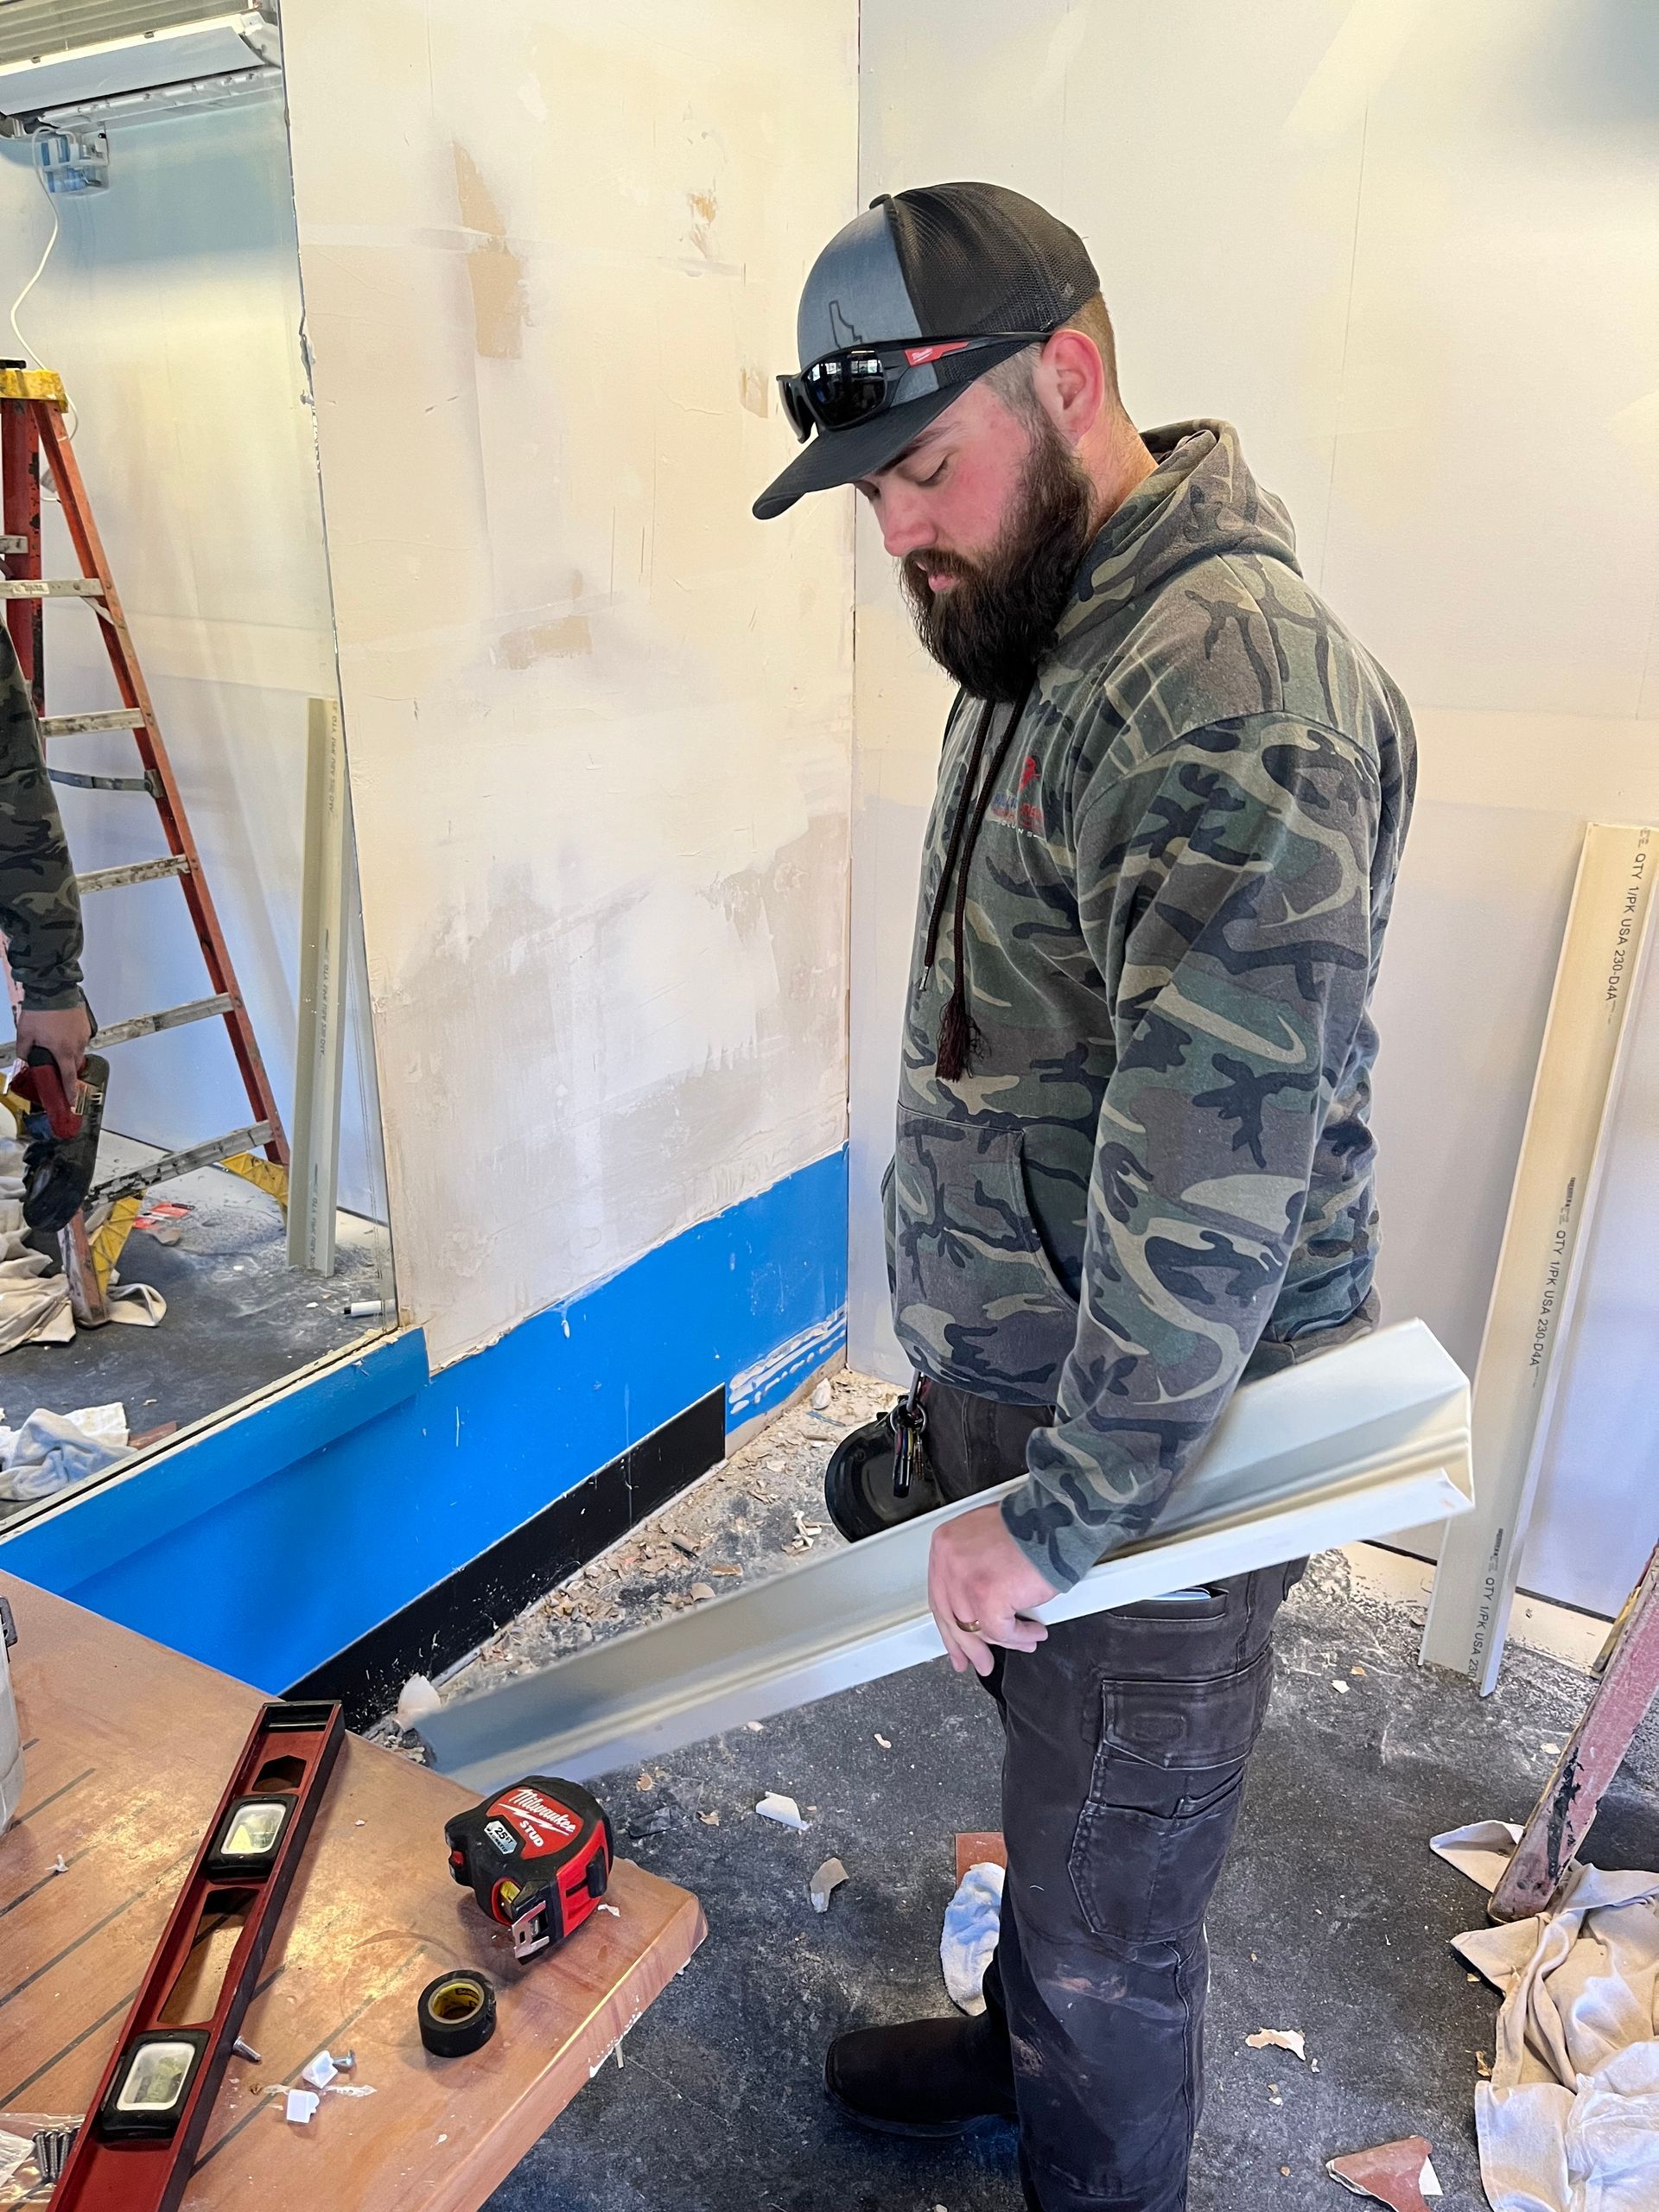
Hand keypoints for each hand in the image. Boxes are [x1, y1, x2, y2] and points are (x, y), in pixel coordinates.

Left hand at [15, 1002, 91, 1104]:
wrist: (53, 989)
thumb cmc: (41, 1010)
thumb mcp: (25, 1034)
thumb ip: (24, 1051)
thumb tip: (25, 1058)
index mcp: (62, 1051)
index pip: (68, 1078)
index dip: (69, 1092)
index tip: (71, 1101)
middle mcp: (76, 1045)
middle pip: (74, 1066)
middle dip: (67, 1070)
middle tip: (57, 1067)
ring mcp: (83, 1035)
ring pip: (78, 1051)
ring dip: (69, 1053)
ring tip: (56, 1043)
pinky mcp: (86, 1025)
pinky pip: (81, 1039)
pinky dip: (73, 1040)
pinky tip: (61, 1032)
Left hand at [928, 1502, 1056, 1677]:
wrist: (1055, 1521)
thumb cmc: (1029, 1525)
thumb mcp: (984, 1537)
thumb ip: (972, 1566)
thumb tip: (975, 1605)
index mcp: (944, 1545)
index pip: (939, 1596)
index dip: (949, 1626)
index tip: (956, 1644)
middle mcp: (949, 1562)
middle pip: (953, 1617)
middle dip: (968, 1647)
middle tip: (976, 1661)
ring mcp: (966, 1581)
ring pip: (979, 1629)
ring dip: (1004, 1642)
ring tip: (1022, 1643)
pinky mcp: (988, 1598)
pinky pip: (1003, 1631)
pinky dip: (1020, 1637)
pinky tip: (1033, 1634)